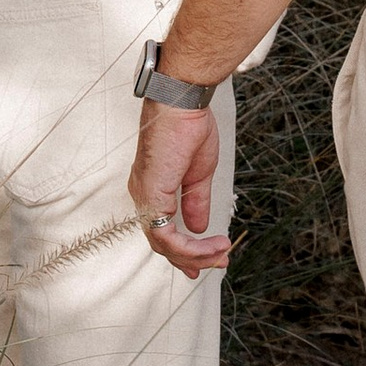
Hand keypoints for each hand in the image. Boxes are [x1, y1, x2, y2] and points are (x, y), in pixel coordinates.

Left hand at [130, 98, 227, 277]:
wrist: (183, 102)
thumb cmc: (189, 126)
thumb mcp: (198, 174)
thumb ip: (195, 202)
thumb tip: (199, 227)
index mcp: (152, 188)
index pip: (162, 230)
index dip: (183, 250)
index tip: (208, 259)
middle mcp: (143, 196)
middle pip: (161, 242)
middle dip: (191, 258)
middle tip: (219, 262)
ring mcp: (144, 197)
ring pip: (163, 244)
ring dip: (195, 254)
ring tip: (221, 252)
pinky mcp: (151, 195)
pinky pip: (165, 235)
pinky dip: (190, 245)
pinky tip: (211, 243)